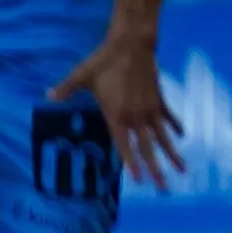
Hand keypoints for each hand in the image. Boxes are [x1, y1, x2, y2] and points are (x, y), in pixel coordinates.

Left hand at [51, 30, 185, 190]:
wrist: (132, 44)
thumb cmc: (104, 61)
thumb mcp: (82, 75)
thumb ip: (66, 88)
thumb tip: (48, 96)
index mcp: (117, 115)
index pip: (125, 146)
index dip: (132, 164)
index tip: (139, 181)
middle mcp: (136, 117)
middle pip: (148, 149)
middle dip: (157, 170)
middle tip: (164, 188)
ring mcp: (150, 109)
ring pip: (163, 137)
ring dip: (172, 154)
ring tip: (183, 169)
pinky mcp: (159, 99)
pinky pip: (169, 118)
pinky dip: (175, 127)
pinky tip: (182, 137)